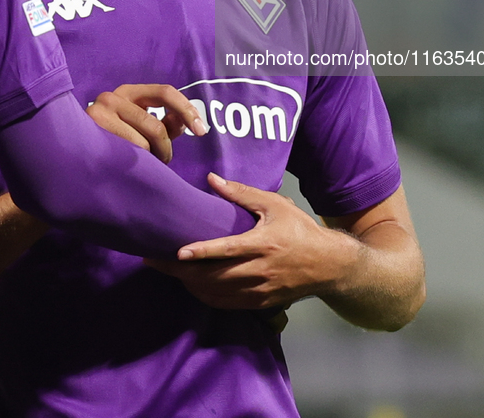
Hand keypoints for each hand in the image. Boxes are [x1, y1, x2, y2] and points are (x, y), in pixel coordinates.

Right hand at [87, 84, 208, 163]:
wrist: (70, 155)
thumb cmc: (113, 141)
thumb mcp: (140, 127)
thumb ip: (165, 124)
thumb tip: (187, 122)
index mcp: (129, 92)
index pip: (165, 92)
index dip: (187, 110)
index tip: (202, 130)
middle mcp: (112, 97)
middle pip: (155, 126)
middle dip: (165, 148)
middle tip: (164, 160)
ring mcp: (98, 114)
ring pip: (141, 143)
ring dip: (149, 159)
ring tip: (141, 165)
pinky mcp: (90, 134)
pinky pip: (126, 153)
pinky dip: (134, 164)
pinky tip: (127, 167)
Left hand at [145, 172, 347, 308]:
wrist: (328, 265)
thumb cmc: (299, 229)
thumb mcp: (275, 205)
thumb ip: (242, 193)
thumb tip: (211, 179)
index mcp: (262, 244)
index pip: (227, 250)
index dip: (201, 252)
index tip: (178, 251)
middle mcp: (259, 270)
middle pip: (214, 276)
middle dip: (181, 271)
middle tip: (154, 260)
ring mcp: (259, 291)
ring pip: (216, 293)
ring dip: (189, 284)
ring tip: (168, 271)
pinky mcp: (260, 303)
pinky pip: (226, 304)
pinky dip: (205, 295)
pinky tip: (192, 285)